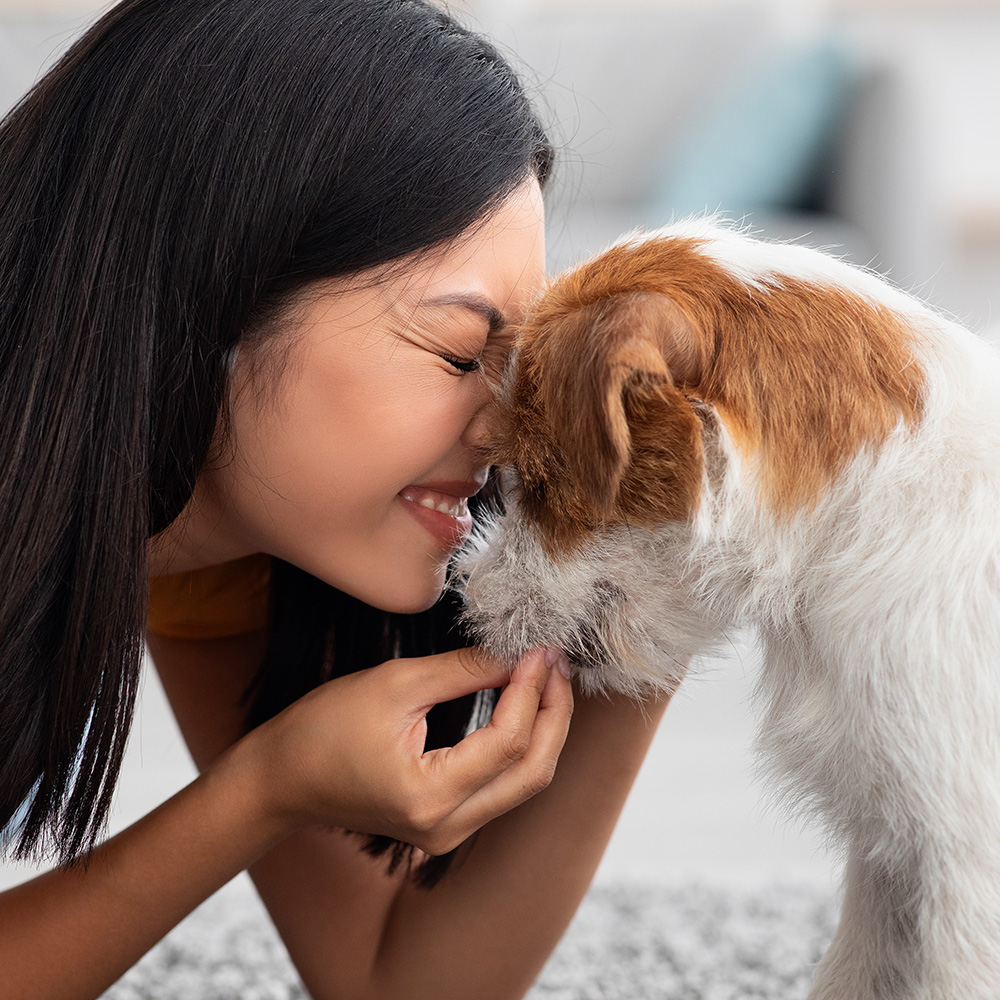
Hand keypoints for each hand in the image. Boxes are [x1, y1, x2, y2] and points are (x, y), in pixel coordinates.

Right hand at [237, 646, 573, 854]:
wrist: (281, 779)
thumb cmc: (323, 728)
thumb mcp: (395, 684)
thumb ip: (462, 670)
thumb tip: (517, 652)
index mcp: (430, 797)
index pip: (508, 741)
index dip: (532, 689)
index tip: (540, 648)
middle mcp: (447, 828)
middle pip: (532, 772)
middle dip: (554, 713)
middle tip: (556, 661)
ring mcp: (448, 834)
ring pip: (524, 783)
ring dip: (544, 729)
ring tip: (548, 676)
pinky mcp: (446, 825)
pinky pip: (502, 787)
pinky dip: (521, 745)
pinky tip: (523, 704)